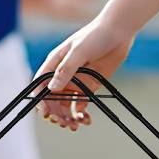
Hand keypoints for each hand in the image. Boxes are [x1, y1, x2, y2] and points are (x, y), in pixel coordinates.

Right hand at [35, 14, 135, 129]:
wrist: (119, 32)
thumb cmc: (96, 35)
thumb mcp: (79, 51)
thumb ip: (66, 70)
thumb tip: (51, 88)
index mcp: (55, 63)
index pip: (40, 84)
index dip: (39, 100)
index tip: (45, 113)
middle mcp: (63, 74)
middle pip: (52, 98)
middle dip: (55, 112)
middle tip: (62, 122)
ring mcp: (76, 81)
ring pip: (65, 105)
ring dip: (66, 116)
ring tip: (73, 125)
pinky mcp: (89, 86)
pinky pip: (80, 104)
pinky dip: (81, 114)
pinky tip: (85, 120)